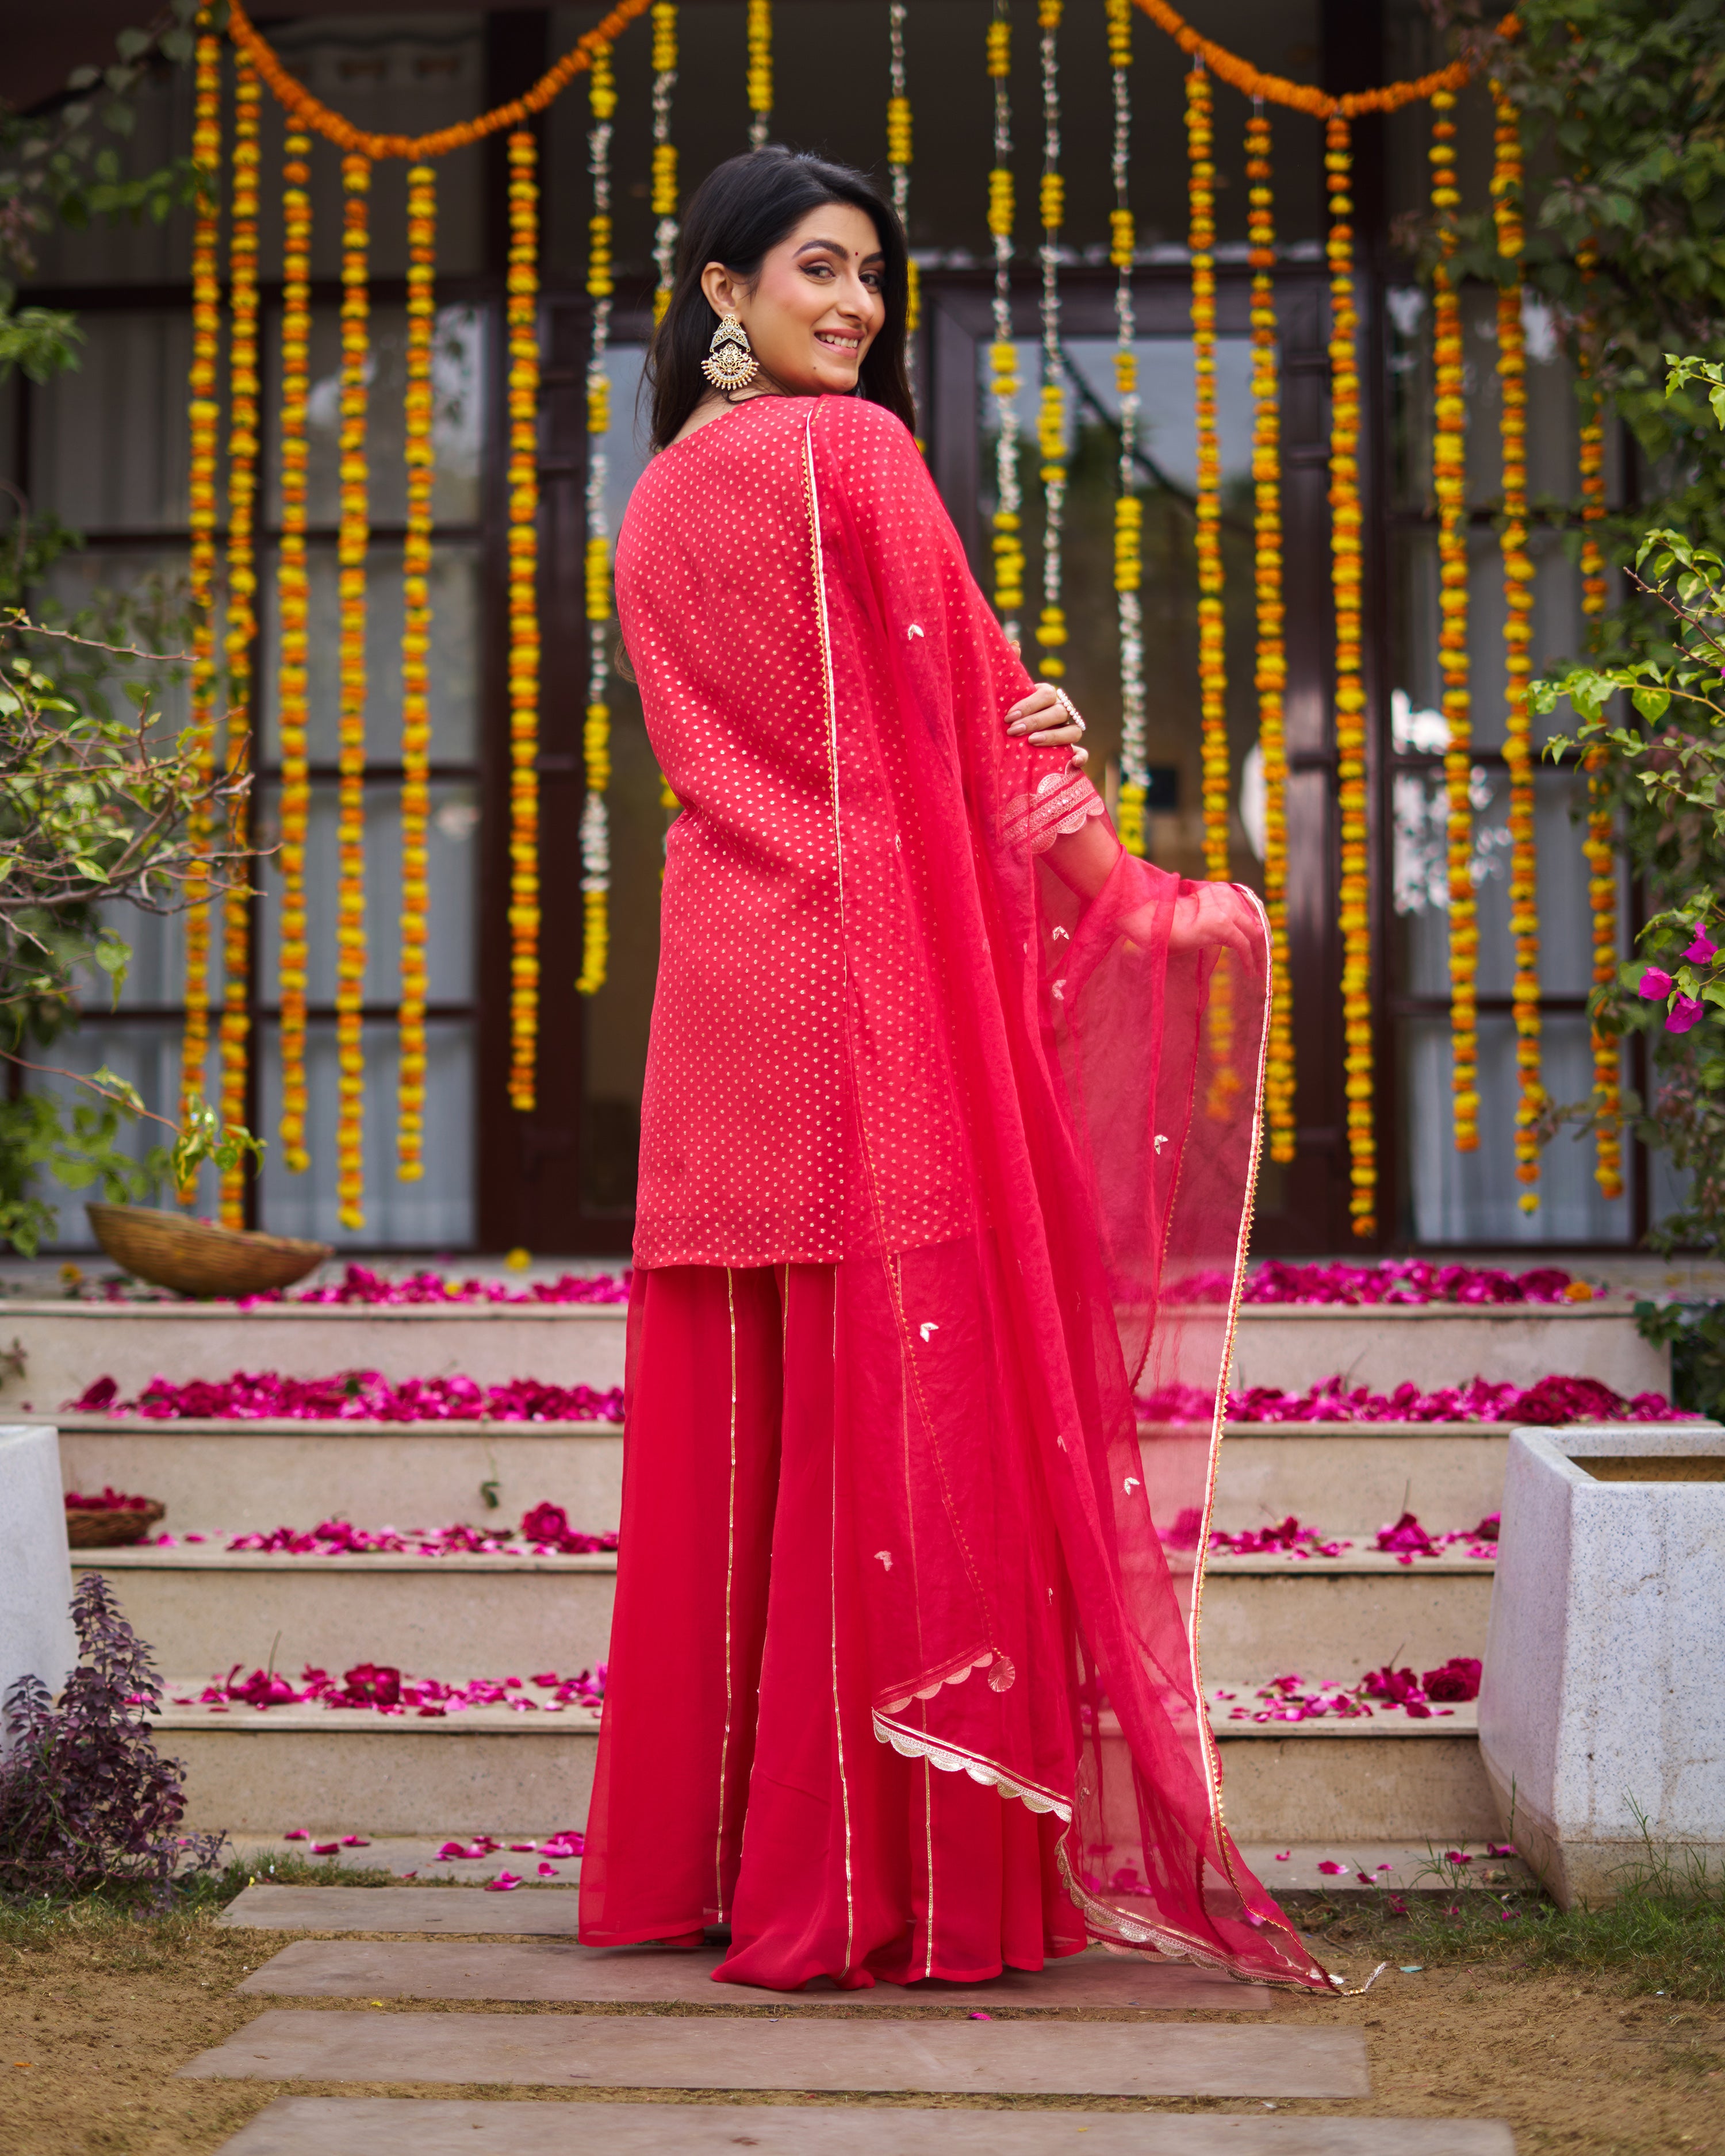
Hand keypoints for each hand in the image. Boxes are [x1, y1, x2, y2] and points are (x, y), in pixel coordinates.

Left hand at [1005, 680, 1086, 757]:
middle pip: (1060, 712)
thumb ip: (1007, 701)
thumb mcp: (1007, 707)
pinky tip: (1073, 762)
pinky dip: (1081, 756)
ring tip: (1031, 742)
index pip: (1047, 694)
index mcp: (1047, 696)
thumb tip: (1003, 699)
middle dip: (1035, 721)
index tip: (1010, 717)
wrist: (1012, 737)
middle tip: (1014, 731)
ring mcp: (1067, 731)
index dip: (1029, 704)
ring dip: (1053, 736)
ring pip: (1073, 731)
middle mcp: (1060, 712)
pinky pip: (1083, 752)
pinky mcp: (1071, 749)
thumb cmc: (1007, 720)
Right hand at [1121, 882, 1263, 971]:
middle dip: (1262, 940)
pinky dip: (1249, 959)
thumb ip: (1213, 918)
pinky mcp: (1220, 924)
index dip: (1257, 925)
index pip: (1248, 907)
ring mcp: (1222, 909)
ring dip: (1259, 953)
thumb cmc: (1164, 923)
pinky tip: (1250, 972)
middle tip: (1265, 958)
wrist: (1147, 922)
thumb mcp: (1194, 916)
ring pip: (1253, 933)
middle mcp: (1223, 895)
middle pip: (1254, 919)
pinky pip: (1243, 944)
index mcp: (1218, 889)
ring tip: (1259, 969)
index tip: (1263, 942)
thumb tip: (1234, 933)